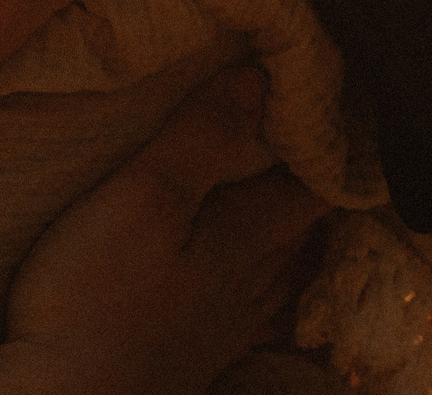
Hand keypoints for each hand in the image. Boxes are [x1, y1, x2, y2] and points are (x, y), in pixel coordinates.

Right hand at [0, 67, 330, 394]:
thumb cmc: (95, 297)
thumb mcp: (143, 197)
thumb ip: (201, 136)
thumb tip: (260, 74)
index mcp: (247, 238)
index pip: (316, 185)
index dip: (334, 144)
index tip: (337, 102)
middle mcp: (250, 285)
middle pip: (303, 228)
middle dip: (313, 181)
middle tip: (313, 138)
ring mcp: (224, 327)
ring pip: (281, 271)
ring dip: (292, 232)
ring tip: (293, 200)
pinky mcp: (194, 356)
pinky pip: (253, 310)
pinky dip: (265, 282)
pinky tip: (251, 286)